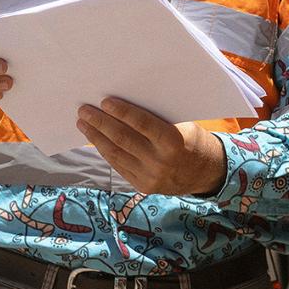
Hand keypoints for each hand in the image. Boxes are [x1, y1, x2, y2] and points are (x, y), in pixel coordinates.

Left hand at [78, 98, 227, 195]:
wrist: (205, 174)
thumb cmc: (192, 141)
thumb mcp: (183, 126)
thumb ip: (158, 119)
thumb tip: (126, 104)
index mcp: (173, 142)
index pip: (142, 124)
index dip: (122, 111)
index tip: (104, 101)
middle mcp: (160, 162)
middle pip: (123, 139)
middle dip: (100, 123)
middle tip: (84, 110)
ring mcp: (150, 177)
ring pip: (116, 154)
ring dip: (96, 137)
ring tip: (83, 124)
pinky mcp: (143, 186)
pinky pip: (119, 166)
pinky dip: (105, 152)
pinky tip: (96, 140)